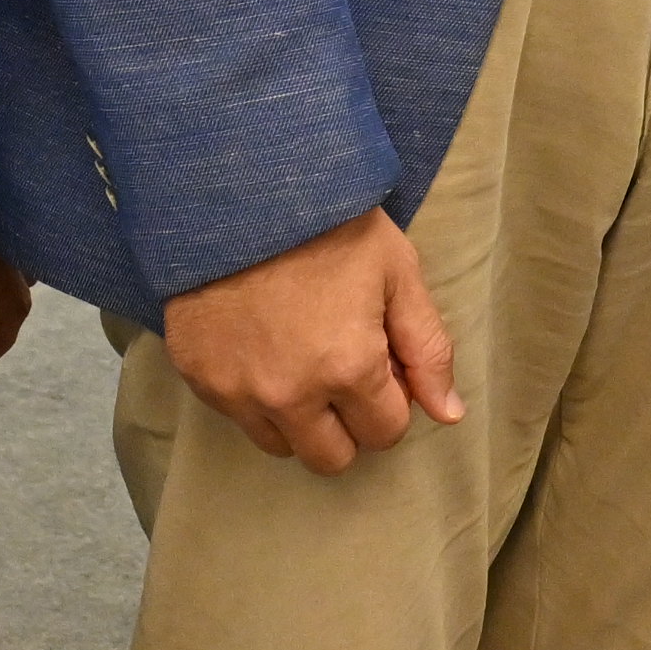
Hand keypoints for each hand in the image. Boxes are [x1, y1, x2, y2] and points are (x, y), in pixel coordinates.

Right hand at [160, 210, 462, 472]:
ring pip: (281, 446)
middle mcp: (291, 396)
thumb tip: (451, 414)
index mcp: (349, 369)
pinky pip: (238, 417)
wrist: (237, 192)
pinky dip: (256, 397)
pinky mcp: (200, 380)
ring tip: (301, 358)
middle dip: (349, 425)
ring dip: (300, 419)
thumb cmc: (328, 225)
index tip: (381, 362)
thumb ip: (427, 349)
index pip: (386, 432)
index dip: (392, 399)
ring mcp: (239, 393)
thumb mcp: (397, 272)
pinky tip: (263, 347)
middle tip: (344, 370)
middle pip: (332, 458)